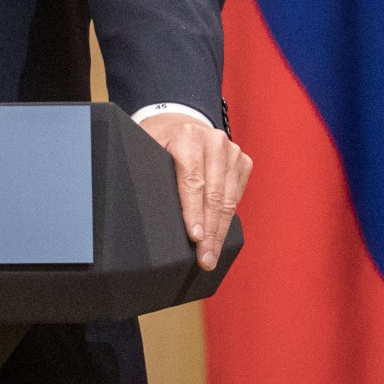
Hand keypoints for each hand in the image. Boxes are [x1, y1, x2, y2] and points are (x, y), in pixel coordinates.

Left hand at [141, 113, 251, 270]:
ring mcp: (232, 151)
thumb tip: (141, 210)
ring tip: (211, 257)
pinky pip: (236, 197)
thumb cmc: (159, 142)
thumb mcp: (146, 149)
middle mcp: (215, 142)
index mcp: (188, 136)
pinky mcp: (243, 162)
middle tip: (204, 260)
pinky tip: (219, 238)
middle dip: (210, 232)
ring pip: (228, 200)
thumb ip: (149, 172)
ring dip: (220, 232)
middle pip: (214, 195)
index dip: (193, 211)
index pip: (192, 181)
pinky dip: (227, 220)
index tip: (195, 237)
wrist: (181, 123)